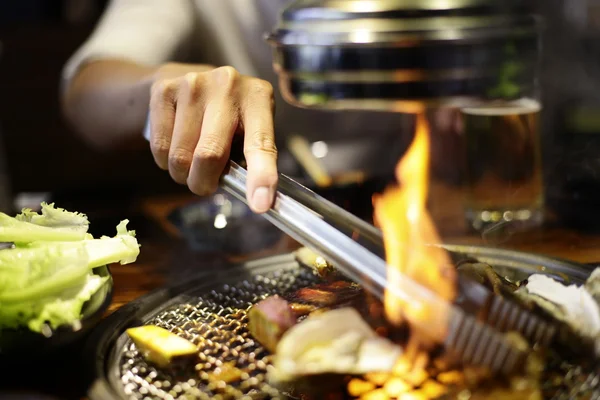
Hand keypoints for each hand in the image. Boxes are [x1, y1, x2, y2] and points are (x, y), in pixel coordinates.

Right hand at [148, 63, 277, 212]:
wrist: (190, 76)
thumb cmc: (228, 116)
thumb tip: (253, 199)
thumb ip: (251, 159)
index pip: (260, 144)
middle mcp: (228, 85)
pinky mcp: (164, 90)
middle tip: (204, 185)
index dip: (261, 177)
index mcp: (258, 98)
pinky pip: (160, 147)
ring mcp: (193, 84)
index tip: (260, 205)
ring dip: (183, 174)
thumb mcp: (249, 129)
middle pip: (210, 155)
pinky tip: (174, 149)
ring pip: (181, 156)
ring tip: (190, 164)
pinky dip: (165, 162)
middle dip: (203, 182)